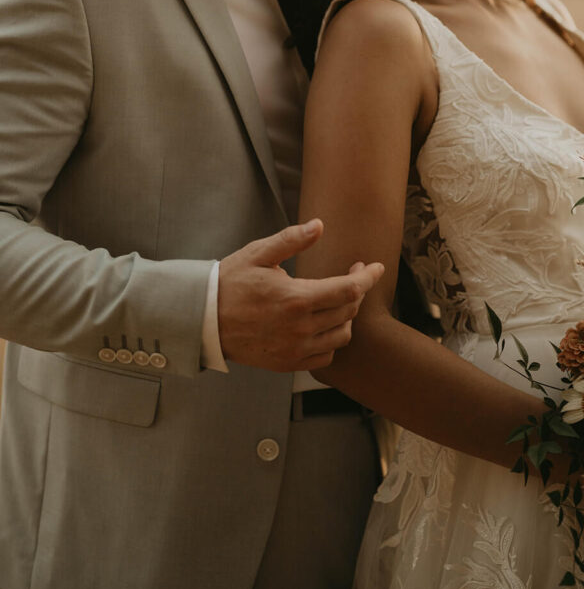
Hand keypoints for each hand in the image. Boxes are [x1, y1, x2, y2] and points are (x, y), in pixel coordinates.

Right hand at [217, 219, 383, 371]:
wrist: (203, 320)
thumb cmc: (230, 282)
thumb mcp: (258, 253)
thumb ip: (292, 240)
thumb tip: (319, 225)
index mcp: (296, 299)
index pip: (348, 290)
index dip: (367, 278)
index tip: (375, 267)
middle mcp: (299, 328)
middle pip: (348, 311)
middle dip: (358, 290)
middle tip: (352, 274)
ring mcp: (294, 349)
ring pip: (341, 336)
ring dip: (347, 316)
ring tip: (339, 299)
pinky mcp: (287, 363)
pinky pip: (325, 357)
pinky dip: (332, 341)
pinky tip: (325, 324)